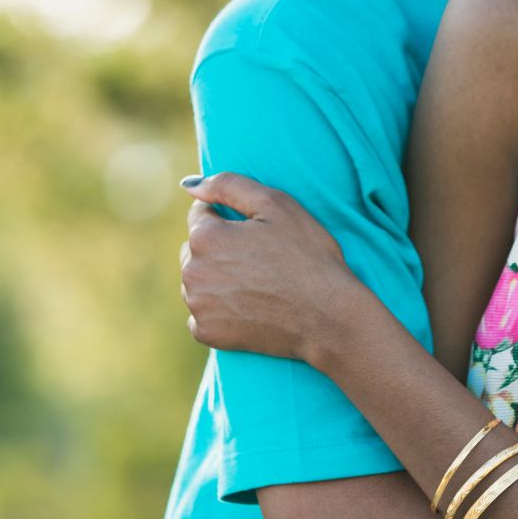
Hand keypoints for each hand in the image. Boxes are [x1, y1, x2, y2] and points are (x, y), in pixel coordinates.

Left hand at [178, 172, 365, 364]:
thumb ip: (228, 185)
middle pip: (195, 249)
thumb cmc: (307, 255)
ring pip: (196, 281)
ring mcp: (198, 306)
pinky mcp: (207, 333)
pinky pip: (200, 313)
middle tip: (258, 259)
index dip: (229, 218)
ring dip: (215, 278)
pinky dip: (218, 309)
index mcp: (206, 237)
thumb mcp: (276, 204)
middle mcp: (192, 272)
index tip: (255, 232)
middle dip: (218, 248)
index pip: (200, 215)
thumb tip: (190, 185)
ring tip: (255, 283)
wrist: (327, 316)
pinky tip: (247, 306)